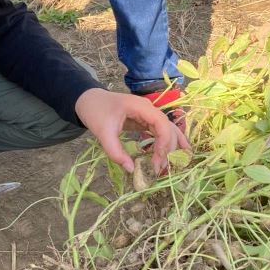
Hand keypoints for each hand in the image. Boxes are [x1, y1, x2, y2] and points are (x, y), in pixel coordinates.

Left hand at [75, 88, 190, 174]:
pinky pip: (161, 131)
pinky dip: (169, 141)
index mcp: (140, 106)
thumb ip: (115, 151)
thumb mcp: (103, 132)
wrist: (88, 100)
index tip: (157, 161)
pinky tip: (181, 151)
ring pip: (167, 130)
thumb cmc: (96, 112)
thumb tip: (131, 169)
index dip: (164, 143)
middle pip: (167, 128)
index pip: (162, 123)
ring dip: (170, 147)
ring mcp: (148, 114)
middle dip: (167, 149)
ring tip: (172, 165)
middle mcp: (148, 109)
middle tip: (159, 169)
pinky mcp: (145, 120)